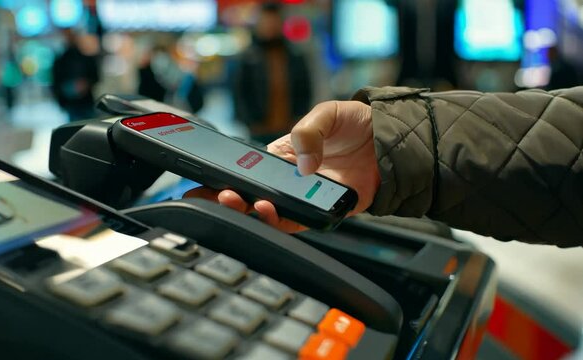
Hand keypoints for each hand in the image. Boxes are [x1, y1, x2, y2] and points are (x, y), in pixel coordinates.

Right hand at [185, 100, 380, 231]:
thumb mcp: (328, 113)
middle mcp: (289, 179)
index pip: (247, 169)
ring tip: (239, 201)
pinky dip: (280, 220)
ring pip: (270, 212)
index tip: (205, 181)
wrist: (392, 140)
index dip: (225, 177)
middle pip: (252, 194)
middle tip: (216, 195)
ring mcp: (305, 196)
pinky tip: (269, 210)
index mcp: (281, 155)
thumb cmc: (356, 123)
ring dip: (251, 211)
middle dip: (229, 198)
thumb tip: (301, 163)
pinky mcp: (323, 210)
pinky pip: (297, 221)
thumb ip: (309, 131)